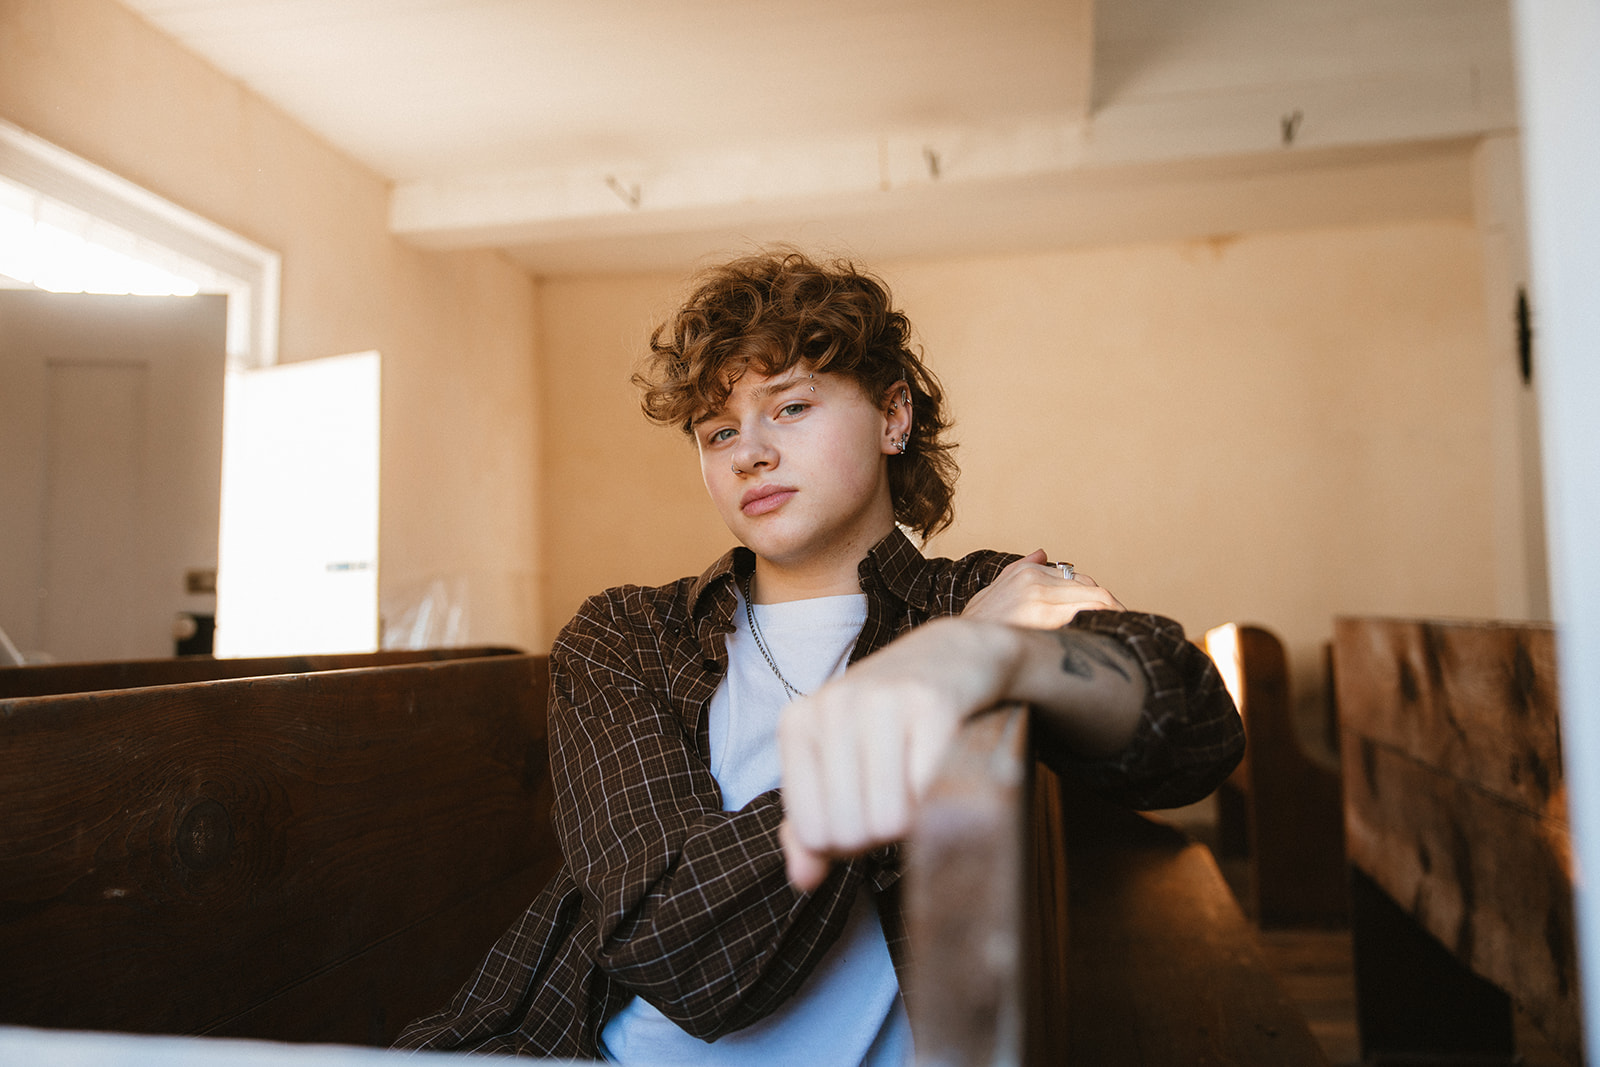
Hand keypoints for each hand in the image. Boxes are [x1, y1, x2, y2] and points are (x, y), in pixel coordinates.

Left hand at [778, 617, 1021, 890]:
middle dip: (881, 835)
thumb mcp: (835, 764)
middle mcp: (832, 706)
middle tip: (898, 799)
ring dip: (914, 822)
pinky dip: (942, 800)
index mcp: (797, 722)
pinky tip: (943, 769)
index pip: (813, 832)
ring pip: (890, 821)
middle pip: (851, 832)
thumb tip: (802, 881)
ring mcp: (882, 702)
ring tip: (918, 786)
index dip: (847, 841)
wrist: (952, 655)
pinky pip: (931, 795)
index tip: (865, 809)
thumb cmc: (887, 723)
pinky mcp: (933, 704)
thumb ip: (811, 824)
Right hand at [960, 549, 1125, 628]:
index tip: (1110, 613)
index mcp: (1027, 573)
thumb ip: (1020, 569)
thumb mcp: (994, 592)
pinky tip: (1110, 635)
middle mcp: (1036, 581)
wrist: (962, 651)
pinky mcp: (1046, 618)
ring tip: (1125, 630)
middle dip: (1111, 607)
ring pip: (1094, 600)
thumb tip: (1043, 552)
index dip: (1097, 598)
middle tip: (1126, 624)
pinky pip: (1087, 615)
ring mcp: (1041, 598)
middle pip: (1091, 588)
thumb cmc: (977, 628)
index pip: (1078, 579)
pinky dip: (1102, 622)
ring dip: (1113, 615)